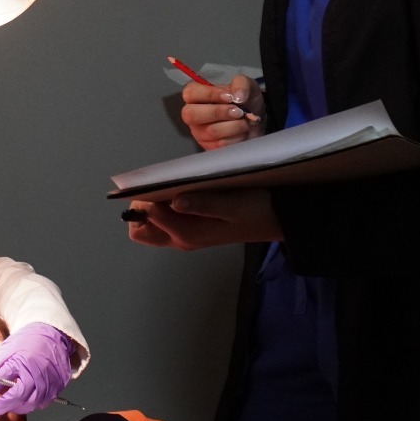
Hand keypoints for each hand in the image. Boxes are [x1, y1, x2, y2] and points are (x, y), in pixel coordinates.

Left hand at [0, 322, 75, 420]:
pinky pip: (39, 404)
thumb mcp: (5, 351)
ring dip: (12, 408)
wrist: (52, 336)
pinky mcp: (55, 390)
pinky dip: (27, 405)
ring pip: (28, 404)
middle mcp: (35, 374)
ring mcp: (47, 383)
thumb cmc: (28, 342)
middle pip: (15, 396)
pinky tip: (18, 403)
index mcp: (20, 361)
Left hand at [124, 190, 281, 250]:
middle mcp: (181, 238)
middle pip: (141, 229)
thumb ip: (203, 203)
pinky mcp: (192, 226)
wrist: (278, 218)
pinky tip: (184, 189)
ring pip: (152, 224)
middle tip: (163, 186)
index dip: (144, 201)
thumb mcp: (233, 204)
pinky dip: (166, 205)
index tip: (158, 183)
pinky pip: (167, 219)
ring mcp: (185, 234)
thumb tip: (173, 201)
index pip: (144, 222)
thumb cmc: (256, 210)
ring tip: (175, 186)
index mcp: (187, 234)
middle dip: (142, 208)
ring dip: (155, 205)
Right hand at [180, 75, 263, 150]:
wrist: (256, 120)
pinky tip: (243, 131)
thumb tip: (238, 96)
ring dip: (234, 125)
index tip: (230, 97)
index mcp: (197, 95)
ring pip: (210, 131)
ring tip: (245, 121)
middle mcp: (193, 114)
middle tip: (238, 112)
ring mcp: (199, 132)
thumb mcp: (247, 86)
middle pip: (191, 114)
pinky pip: (220, 144)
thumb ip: (241, 84)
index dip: (209, 94)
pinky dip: (237, 137)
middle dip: (218, 112)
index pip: (190, 93)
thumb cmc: (245, 101)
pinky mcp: (209, 147)